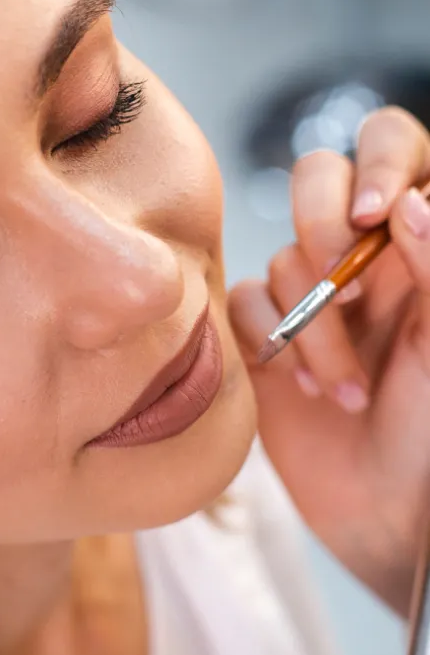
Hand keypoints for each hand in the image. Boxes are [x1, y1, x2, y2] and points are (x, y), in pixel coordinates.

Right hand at [229, 106, 429, 615]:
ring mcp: (308, 292)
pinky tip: (301, 383)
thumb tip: (406, 202)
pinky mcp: (263, 332)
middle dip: (322, 226)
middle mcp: (362, 255)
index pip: (393, 145)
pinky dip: (269, 340)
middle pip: (315, 179)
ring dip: (311, 324)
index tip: (376, 216)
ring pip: (282, 258)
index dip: (380, 161)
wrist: (385, 509)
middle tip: (347, 289)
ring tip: (344, 385)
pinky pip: (243, 302)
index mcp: (417, 243)